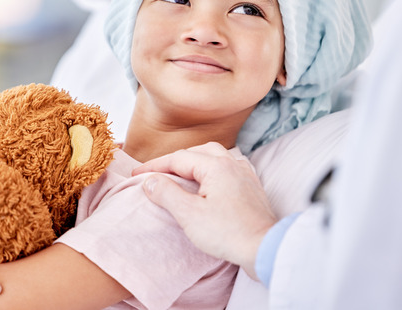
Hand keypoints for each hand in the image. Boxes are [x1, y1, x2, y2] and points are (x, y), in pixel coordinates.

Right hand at [132, 142, 276, 279]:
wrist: (264, 248)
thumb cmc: (227, 233)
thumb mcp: (189, 214)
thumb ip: (167, 193)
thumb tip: (149, 181)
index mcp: (216, 166)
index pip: (179, 158)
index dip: (155, 166)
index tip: (137, 175)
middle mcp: (233, 164)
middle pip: (199, 152)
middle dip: (176, 160)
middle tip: (158, 172)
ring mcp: (245, 175)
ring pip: (217, 157)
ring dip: (196, 162)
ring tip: (182, 174)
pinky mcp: (253, 188)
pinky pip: (229, 169)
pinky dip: (213, 171)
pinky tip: (211, 182)